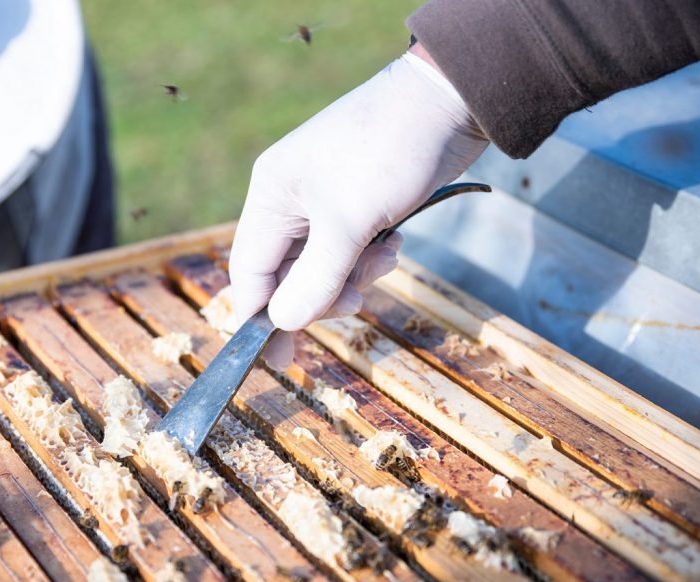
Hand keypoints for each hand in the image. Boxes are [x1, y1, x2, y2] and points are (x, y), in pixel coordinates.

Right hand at [229, 48, 488, 369]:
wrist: (449, 101)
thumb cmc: (388, 151)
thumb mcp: (349, 222)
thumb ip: (315, 278)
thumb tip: (283, 324)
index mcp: (271, 195)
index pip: (250, 271)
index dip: (262, 318)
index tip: (281, 360)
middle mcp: (290, 199)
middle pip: (287, 273)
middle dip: (323, 293)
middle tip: (358, 300)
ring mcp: (325, 200)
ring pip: (323, 265)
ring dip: (354, 273)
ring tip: (385, 256)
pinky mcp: (358, 202)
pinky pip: (351, 249)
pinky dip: (371, 256)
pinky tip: (395, 239)